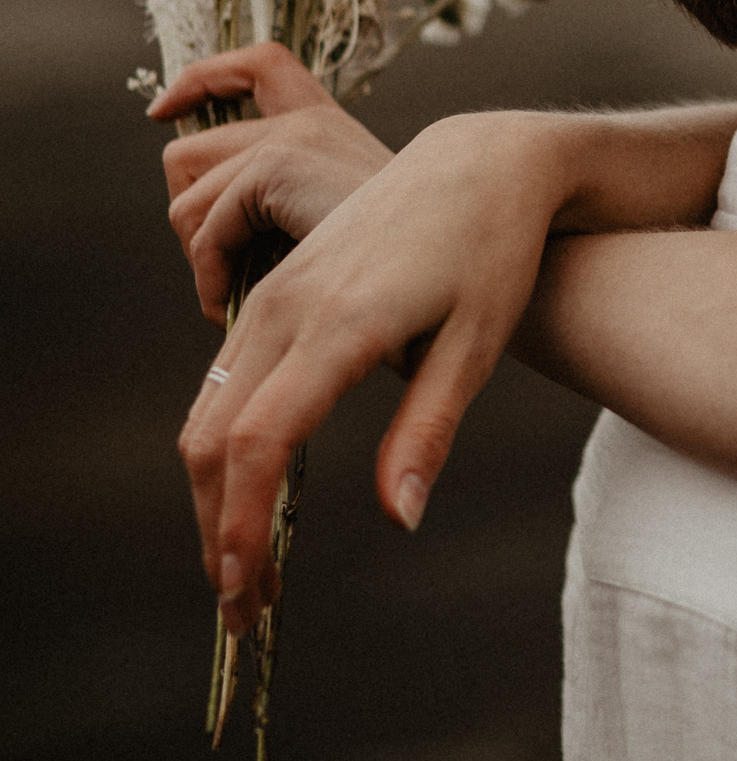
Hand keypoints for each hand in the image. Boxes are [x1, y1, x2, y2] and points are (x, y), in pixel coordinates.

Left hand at [152, 43, 393, 320]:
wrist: (441, 268)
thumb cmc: (395, 268)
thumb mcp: (338, 225)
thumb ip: (285, 210)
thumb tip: (208, 234)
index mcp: (324, 123)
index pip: (258, 65)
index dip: (201, 78)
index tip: (162, 110)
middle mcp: (305, 120)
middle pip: (186, 151)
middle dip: (189, 217)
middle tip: (227, 264)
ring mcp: (289, 138)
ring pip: (183, 200)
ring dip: (198, 257)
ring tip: (231, 292)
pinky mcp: (276, 166)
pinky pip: (204, 231)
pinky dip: (208, 278)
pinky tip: (231, 304)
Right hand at [176, 109, 572, 634]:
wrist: (482, 161)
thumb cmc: (495, 252)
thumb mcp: (478, 343)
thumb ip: (429, 431)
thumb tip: (400, 519)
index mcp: (340, 324)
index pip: (260, 441)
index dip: (241, 523)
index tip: (246, 591)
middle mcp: (288, 308)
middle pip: (213, 437)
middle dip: (216, 530)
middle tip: (242, 608)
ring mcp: (273, 296)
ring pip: (208, 410)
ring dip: (213, 494)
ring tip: (245, 567)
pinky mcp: (275, 291)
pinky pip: (224, 378)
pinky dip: (222, 446)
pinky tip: (249, 491)